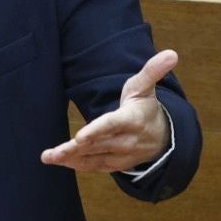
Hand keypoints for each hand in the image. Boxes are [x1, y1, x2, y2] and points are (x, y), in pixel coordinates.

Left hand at [41, 50, 174, 172]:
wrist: (161, 138)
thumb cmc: (146, 107)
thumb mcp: (146, 87)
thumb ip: (153, 71)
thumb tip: (171, 53)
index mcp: (132, 120)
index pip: (112, 125)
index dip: (96, 131)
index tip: (79, 137)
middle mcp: (126, 140)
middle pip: (97, 145)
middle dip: (74, 149)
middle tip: (53, 152)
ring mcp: (121, 155)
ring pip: (93, 158)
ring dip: (70, 159)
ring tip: (49, 157)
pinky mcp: (115, 165)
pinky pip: (94, 166)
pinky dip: (76, 165)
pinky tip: (58, 161)